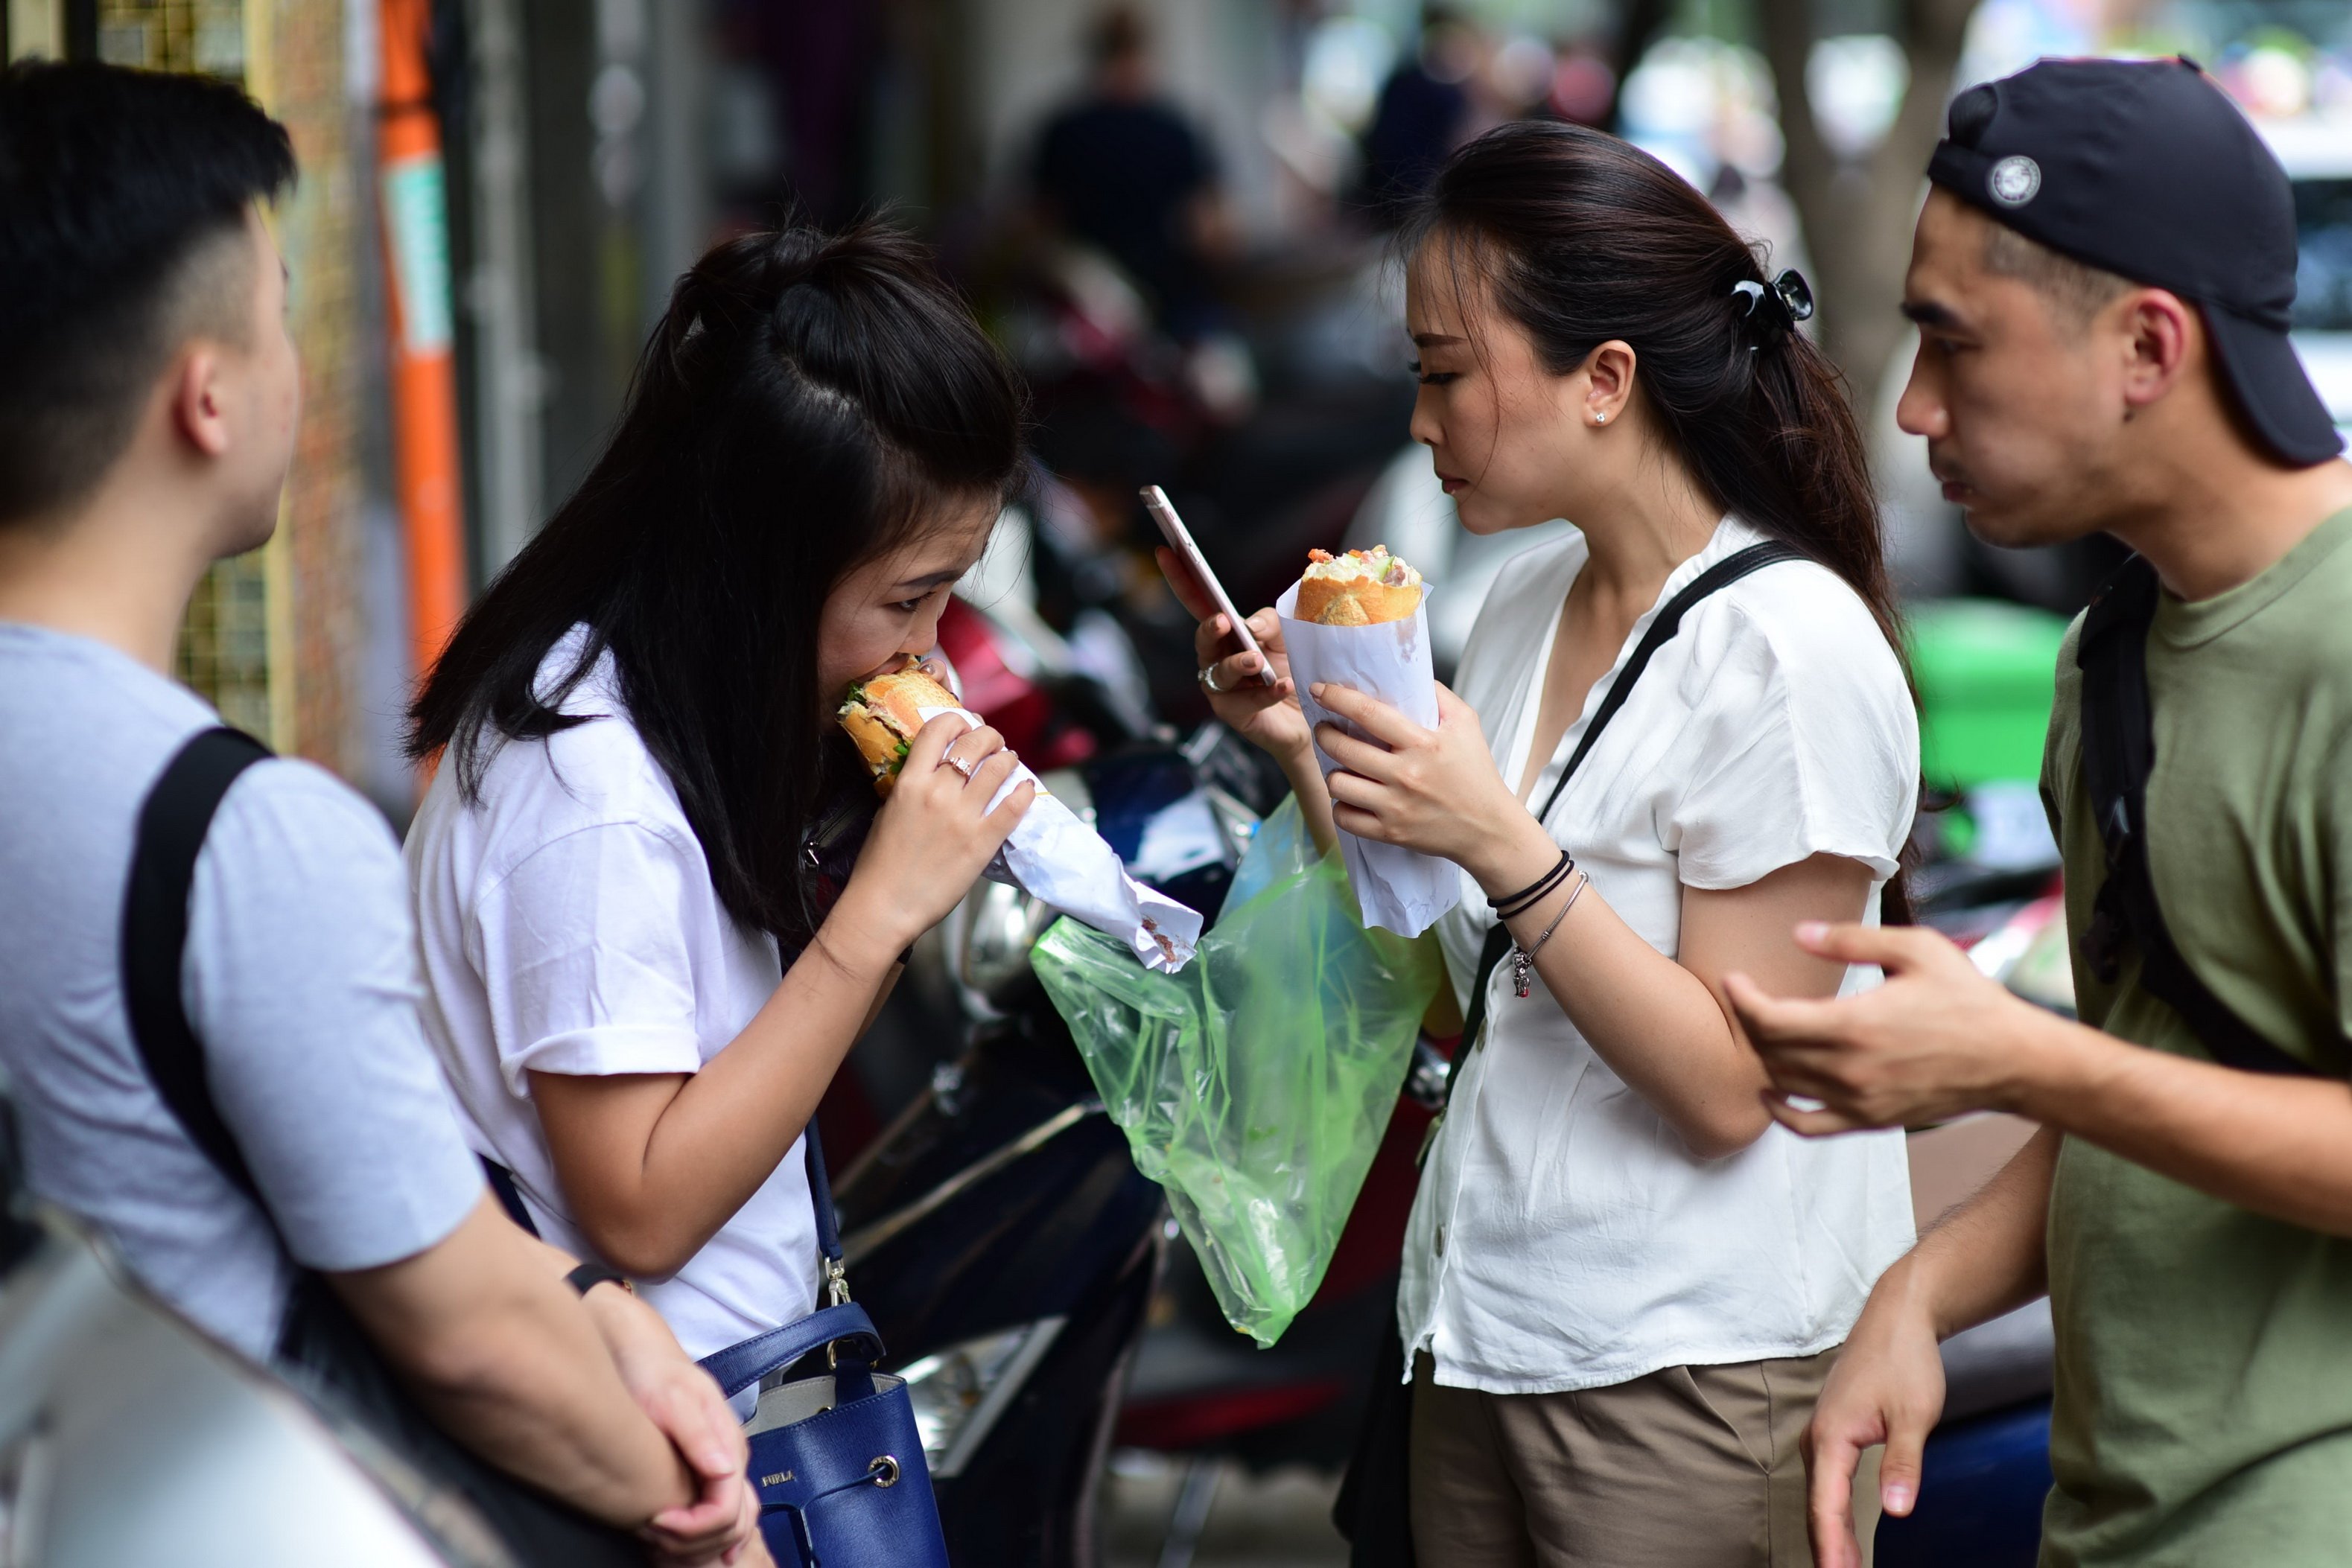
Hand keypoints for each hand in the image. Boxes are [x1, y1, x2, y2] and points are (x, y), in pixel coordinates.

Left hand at [580, 1286, 762, 1565]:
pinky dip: (697, 1538)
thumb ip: (699, 1434)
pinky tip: (670, 1540)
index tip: (655, 1520)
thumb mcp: (673, 1399)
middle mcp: (730, 1460)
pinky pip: (716, 1517)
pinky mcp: (705, 1472)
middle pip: (733, 1526)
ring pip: (729, 1527)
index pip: (727, 1510)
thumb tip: (723, 1469)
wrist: (643, 1355)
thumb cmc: (654, 1372)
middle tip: (650, 1533)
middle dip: (692, 1543)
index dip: (693, 1527)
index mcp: (728, 1446)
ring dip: (695, 1545)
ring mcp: (720, 1468)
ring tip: (656, 1540)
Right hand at [839, 714, 1033, 952]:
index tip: (964, 726)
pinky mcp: (982, 842)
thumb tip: (935, 771)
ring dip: (1008, 759)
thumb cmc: (879, 864)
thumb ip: (912, 786)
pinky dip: (1023, 792)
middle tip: (993, 741)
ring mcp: (963, 817)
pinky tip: (1025, 788)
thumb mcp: (888, 811)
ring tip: (1009, 761)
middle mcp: (939, 792)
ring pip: (998, 768)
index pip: (939, 729)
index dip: (957, 720)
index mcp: (910, 782)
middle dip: (989, 735)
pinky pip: (1013, 807)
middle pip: (974, 743)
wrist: (884, 906)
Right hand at [1154, 546, 1306, 761]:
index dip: (1181, 578)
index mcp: (1228, 632)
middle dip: (1209, 629)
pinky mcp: (1234, 713)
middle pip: (1202, 639)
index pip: (1199, 602)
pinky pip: (1245, 701)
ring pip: (1219, 672)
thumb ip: (1270, 621)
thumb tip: (1247, 626)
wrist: (1316, 712)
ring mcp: (1223, 688)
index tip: (1166, 551)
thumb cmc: (1296, 668)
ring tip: (1257, 660)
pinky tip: (1283, 684)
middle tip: (1222, 622)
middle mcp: (1218, 657)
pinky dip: (1266, 691)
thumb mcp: (1289, 634)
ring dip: (1238, 663)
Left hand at [1309, 680, 1530, 879]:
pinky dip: (1341, 806)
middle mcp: (1406, 774)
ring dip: (1333, 772)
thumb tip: (1407, 675)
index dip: (1337, 698)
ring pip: (1337, 784)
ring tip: (1341, 766)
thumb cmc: (1477, 773)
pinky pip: (1345, 818)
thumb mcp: (1467, 724)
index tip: (1319, 690)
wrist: (1489, 828)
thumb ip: (1438, 695)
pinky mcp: (1390, 833)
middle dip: (1324, 733)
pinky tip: (1350, 797)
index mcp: (1423, 743)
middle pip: (1343, 748)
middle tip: (1325, 729)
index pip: (1368, 713)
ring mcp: (1396, 806)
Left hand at [1724, 923, 2051, 1133]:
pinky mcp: (1870, 1121)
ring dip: (1763, 1057)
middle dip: (1748, 1022)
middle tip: (1748, 996)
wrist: (2013, 1059)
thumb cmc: (1968, 998)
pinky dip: (1780, 1112)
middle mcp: (1849, 1069)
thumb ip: (1852, 940)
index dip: (1740, 999)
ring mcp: (1858, 1101)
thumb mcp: (1917, 950)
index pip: (1769, 1021)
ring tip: (1762, 1029)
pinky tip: (1771, 1090)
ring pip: (1783, 1085)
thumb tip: (1797, 933)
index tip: (1733, 979)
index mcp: (1855, 1025)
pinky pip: (1808, 1127)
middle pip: (1769, 1051)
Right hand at [1802, 1263, 1945, 1567]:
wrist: (1896, 1317)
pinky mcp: (1834, 1433)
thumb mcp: (1913, 1415)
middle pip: (1817, 1507)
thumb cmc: (1904, 1360)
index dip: (1832, 1546)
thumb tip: (1898, 1510)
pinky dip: (1833, 1513)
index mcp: (1831, 1436)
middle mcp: (1818, 1438)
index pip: (1827, 1504)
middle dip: (1826, 1549)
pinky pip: (1828, 1483)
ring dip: (1829, 1535)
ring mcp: (1823, 1435)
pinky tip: (1844, 1532)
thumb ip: (1903, 1464)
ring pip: (1821, 1496)